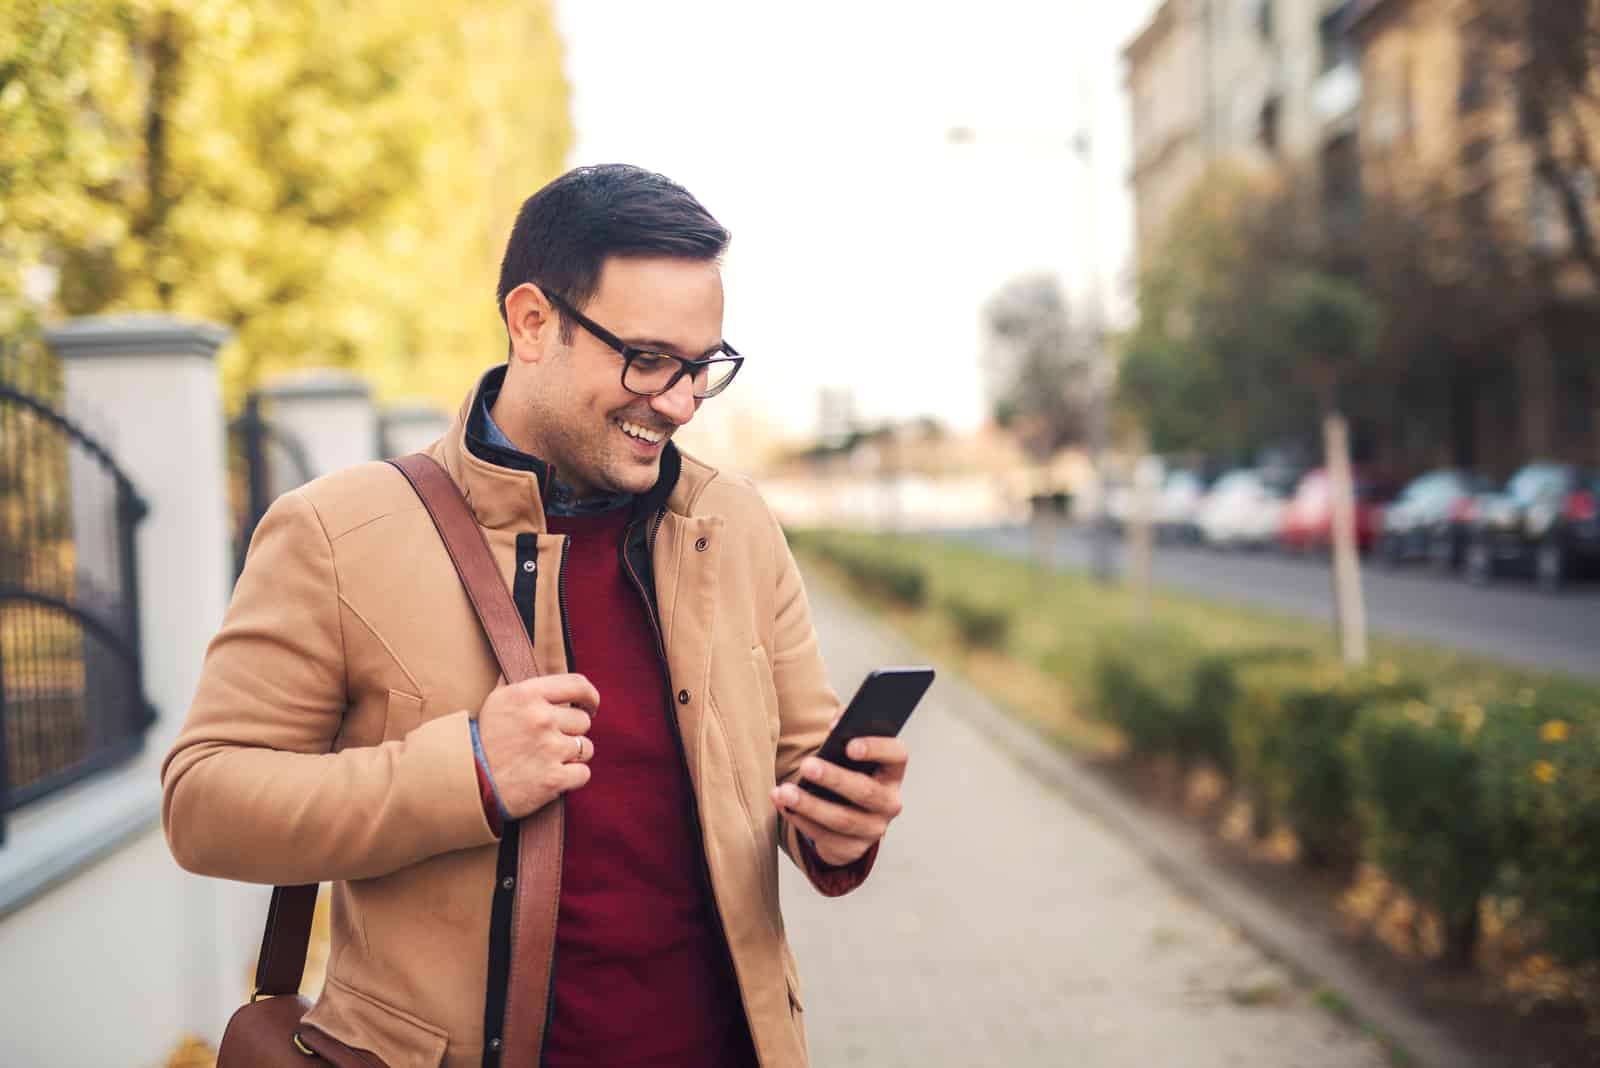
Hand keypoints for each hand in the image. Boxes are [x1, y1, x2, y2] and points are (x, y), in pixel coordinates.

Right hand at [477, 673, 598, 818]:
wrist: (467, 782)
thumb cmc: (483, 741)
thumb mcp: (496, 702)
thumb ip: (519, 683)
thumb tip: (525, 660)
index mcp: (527, 695)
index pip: (578, 685)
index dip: (590, 697)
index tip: (590, 706)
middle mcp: (541, 718)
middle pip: (583, 721)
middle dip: (571, 732)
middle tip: (551, 741)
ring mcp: (549, 749)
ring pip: (586, 748)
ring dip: (572, 755)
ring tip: (548, 760)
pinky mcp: (553, 778)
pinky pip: (583, 773)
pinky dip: (573, 777)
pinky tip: (553, 776)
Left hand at [770, 736, 907, 866]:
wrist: (850, 813)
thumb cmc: (849, 771)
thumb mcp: (851, 751)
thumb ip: (846, 731)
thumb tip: (834, 724)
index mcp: (892, 771)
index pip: (896, 755)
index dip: (876, 749)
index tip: (850, 746)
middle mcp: (889, 802)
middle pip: (866, 791)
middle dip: (834, 778)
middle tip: (806, 766)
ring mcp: (874, 829)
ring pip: (843, 820)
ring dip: (810, 805)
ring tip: (784, 792)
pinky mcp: (853, 848)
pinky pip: (826, 838)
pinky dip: (802, 821)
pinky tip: (785, 807)